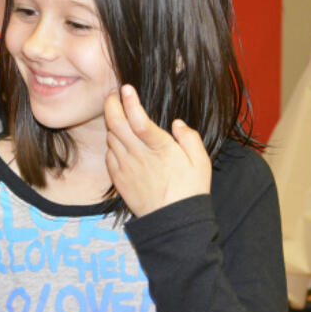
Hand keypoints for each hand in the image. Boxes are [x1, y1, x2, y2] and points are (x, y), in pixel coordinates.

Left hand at [104, 84, 211, 216]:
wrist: (174, 223)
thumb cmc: (190, 191)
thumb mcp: (201, 161)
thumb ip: (189, 138)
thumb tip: (176, 123)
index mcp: (160, 148)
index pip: (138, 118)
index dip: (130, 101)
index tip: (126, 87)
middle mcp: (139, 155)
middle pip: (116, 124)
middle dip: (111, 105)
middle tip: (113, 96)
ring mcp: (126, 168)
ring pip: (111, 138)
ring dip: (112, 124)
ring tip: (117, 116)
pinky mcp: (120, 180)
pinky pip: (109, 156)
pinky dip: (112, 145)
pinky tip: (119, 143)